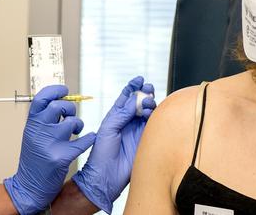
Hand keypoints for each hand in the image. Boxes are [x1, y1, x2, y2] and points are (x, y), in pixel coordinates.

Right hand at [4, 85, 95, 214]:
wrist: (28, 187)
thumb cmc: (34, 159)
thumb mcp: (34, 134)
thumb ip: (45, 118)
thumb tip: (62, 100)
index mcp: (31, 123)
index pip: (41, 98)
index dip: (55, 90)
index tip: (65, 91)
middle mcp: (38, 131)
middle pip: (58, 106)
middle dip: (69, 108)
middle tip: (70, 116)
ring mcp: (48, 144)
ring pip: (71, 123)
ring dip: (78, 125)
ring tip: (76, 132)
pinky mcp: (60, 157)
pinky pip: (82, 142)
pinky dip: (88, 139)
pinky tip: (87, 139)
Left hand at [72, 76, 155, 213]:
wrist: (106, 176)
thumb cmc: (101, 153)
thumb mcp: (108, 128)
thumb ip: (122, 113)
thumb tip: (135, 99)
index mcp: (116, 117)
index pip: (126, 98)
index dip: (132, 87)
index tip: (139, 79)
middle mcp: (128, 122)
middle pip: (140, 102)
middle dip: (145, 93)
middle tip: (148, 89)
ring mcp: (137, 130)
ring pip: (148, 111)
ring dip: (150, 103)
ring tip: (148, 103)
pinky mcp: (145, 139)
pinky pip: (154, 124)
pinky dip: (155, 116)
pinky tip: (151, 113)